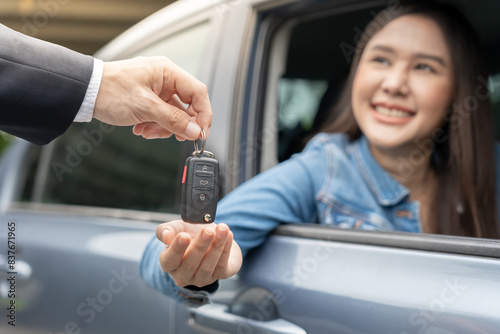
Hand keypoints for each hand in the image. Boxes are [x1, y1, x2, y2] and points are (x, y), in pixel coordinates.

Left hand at [93, 56, 211, 140]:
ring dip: (164, 127)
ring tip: (148, 132)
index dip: (203, 114)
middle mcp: (164, 78)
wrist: (84, 92)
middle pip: (187, 105)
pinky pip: (161, 114)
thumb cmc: (109, 90)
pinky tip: (142, 129)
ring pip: (173, 113)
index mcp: (167, 72)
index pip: (198, 92)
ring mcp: (156, 88)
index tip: (201, 132)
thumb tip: (195, 131)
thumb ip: (173, 120)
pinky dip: (155, 125)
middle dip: (180, 124)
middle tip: (178, 137)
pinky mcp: (148, 98)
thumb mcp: (145, 108)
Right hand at [156, 220, 241, 287]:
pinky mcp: (220, 275)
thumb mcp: (177, 228)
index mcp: (169, 264)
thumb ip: (166, 230)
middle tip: (208, 231)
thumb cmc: (191, 234)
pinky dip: (226, 249)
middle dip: (200, 246)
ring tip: (222, 230)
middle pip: (190, 263)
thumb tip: (166, 237)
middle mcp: (184, 275)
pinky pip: (222, 265)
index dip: (176, 249)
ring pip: (208, 265)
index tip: (184, 236)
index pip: (169, 260)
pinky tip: (228, 235)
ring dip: (216, 246)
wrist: (212, 237)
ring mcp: (202, 278)